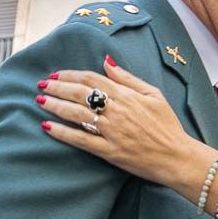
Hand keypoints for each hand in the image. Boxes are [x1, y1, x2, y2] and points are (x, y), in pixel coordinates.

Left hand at [37, 60, 214, 189]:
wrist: (178, 157)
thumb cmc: (169, 127)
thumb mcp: (155, 95)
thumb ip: (129, 78)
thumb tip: (107, 61)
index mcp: (127, 96)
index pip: (92, 79)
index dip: (70, 74)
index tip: (57, 74)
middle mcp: (117, 111)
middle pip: (79, 93)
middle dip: (57, 87)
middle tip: (42, 85)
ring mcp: (111, 132)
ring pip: (75, 114)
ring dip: (54, 106)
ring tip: (40, 101)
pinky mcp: (109, 151)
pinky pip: (80, 140)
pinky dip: (62, 133)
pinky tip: (47, 127)